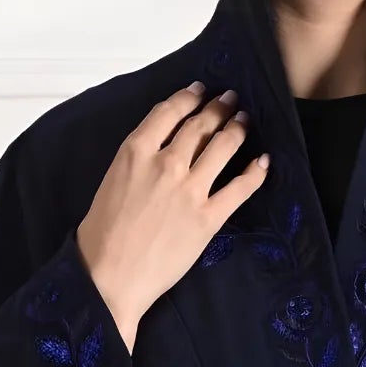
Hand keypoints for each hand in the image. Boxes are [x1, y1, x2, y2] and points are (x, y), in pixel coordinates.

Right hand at [76, 82, 270, 348]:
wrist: (109, 277)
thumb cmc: (101, 235)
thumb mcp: (111, 181)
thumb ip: (137, 161)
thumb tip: (159, 151)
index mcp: (136, 151)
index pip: (169, 112)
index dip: (188, 97)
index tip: (200, 90)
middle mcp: (167, 163)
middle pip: (201, 125)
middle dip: (218, 108)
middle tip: (230, 99)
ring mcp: (191, 189)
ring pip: (223, 147)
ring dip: (237, 129)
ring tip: (244, 120)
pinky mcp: (209, 217)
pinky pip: (240, 187)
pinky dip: (256, 171)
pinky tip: (264, 161)